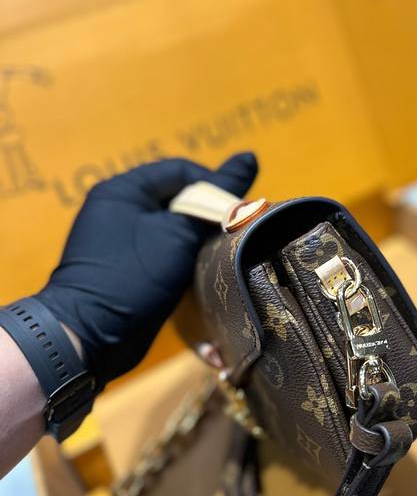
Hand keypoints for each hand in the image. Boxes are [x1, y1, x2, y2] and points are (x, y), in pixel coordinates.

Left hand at [37, 154, 257, 391]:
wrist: (88, 339)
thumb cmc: (132, 276)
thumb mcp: (178, 235)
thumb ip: (216, 200)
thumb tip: (251, 156)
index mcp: (123, 190)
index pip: (181, 171)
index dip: (215, 187)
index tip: (239, 214)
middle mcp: (119, 209)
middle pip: (179, 199)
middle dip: (208, 216)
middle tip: (234, 236)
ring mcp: (122, 241)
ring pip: (175, 229)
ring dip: (200, 241)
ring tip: (222, 256)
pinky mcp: (129, 269)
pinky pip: (165, 253)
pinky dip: (186, 260)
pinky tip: (203, 274)